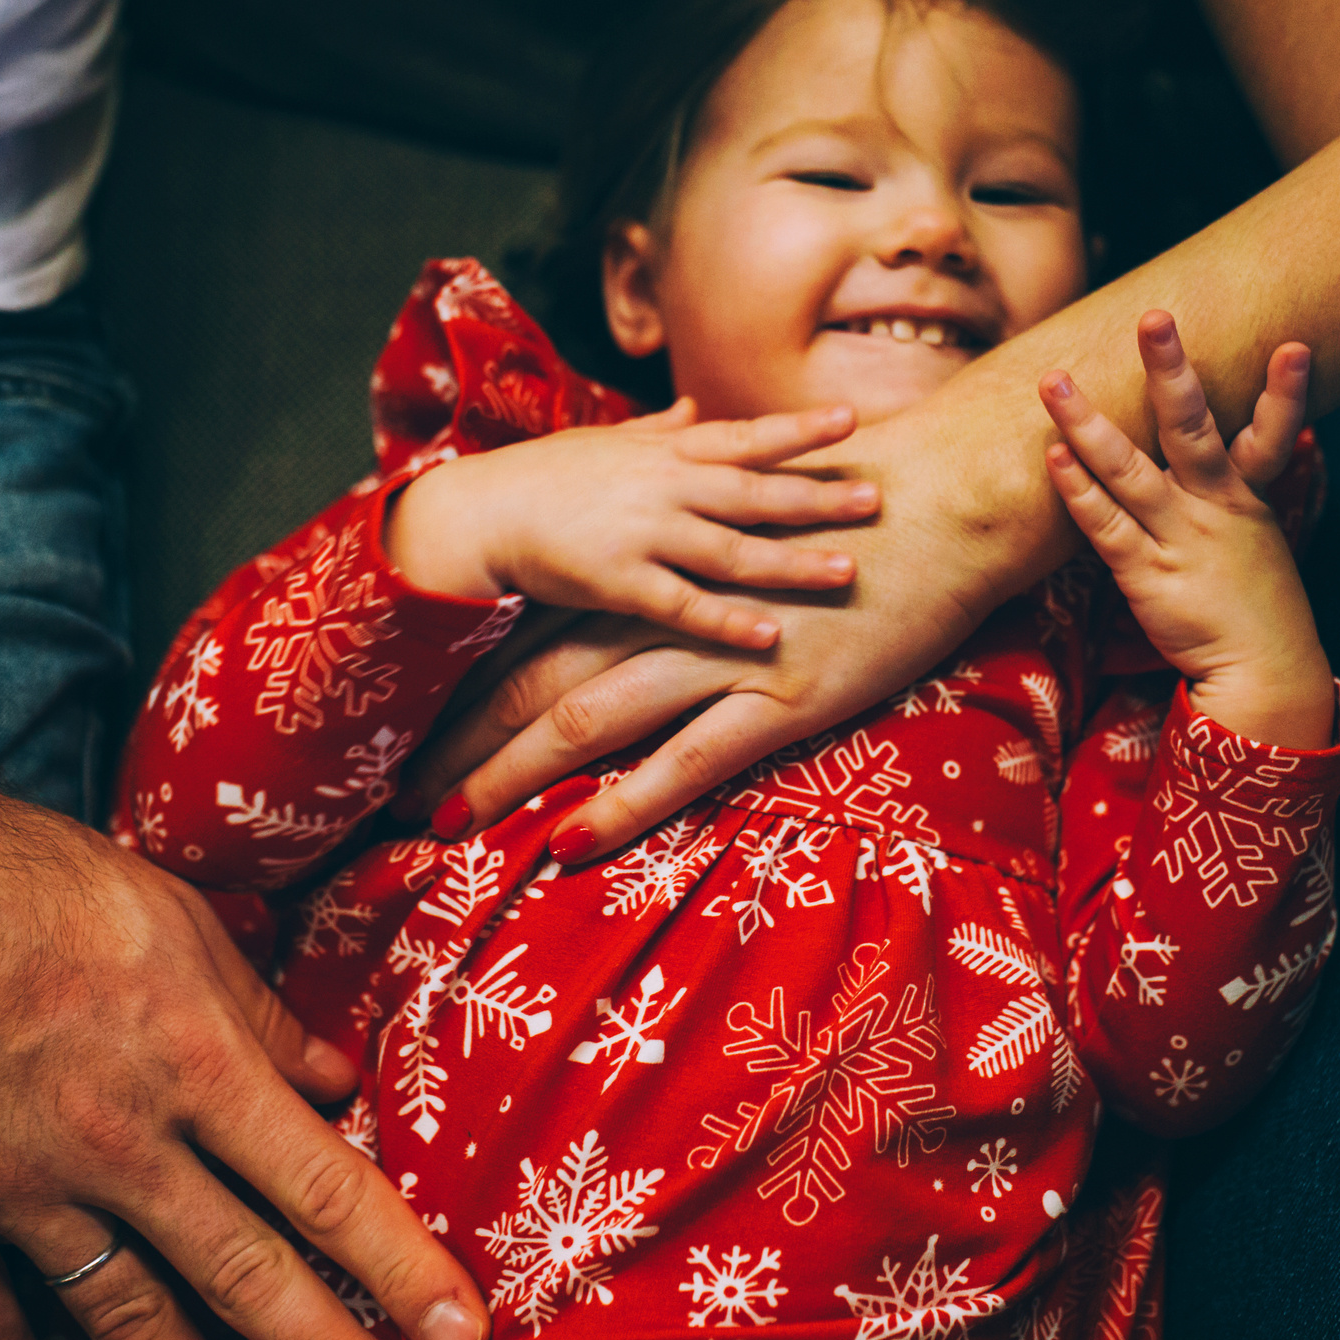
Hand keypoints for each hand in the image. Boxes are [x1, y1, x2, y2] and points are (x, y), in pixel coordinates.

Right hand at [0, 787, 487, 1339]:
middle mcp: (117, 1142)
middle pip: (247, 1279)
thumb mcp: (177, 918)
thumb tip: (336, 1080)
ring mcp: (15, 1187)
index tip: (461, 1330)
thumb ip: (259, 1012)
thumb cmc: (34, 879)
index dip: (400, 1271)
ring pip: (127, 1322)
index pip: (325, 1191)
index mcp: (194, 1062)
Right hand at [388, 398, 878, 649]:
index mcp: (662, 453)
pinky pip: (683, 605)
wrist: (475, 516)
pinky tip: (772, 633)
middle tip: (877, 498)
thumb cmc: (542, 479)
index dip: (798, 431)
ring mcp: (640, 534)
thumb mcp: (604, 444)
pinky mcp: (617, 583)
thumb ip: (658, 430)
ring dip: (791, 561)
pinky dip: (728, 619)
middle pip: (753, 491)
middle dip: (817, 494)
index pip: (743, 437)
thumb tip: (698, 404)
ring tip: (848, 571)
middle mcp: (660, 487)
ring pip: (730, 549)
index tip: (852, 419)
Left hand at [402, 401, 1045, 854]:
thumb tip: (655, 593)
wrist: (941, 497)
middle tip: (398, 793)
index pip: (540, 637)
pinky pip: (684, 761)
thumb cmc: (854, 514)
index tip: (419, 730)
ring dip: (511, 773)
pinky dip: (623, 803)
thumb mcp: (753, 535)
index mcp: (661, 577)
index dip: (472, 687)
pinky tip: (569, 842)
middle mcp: (670, 615)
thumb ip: (697, 565)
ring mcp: (722, 656)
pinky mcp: (780, 696)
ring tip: (448, 822)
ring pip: (589, 720)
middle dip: (464, 739)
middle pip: (539, 679)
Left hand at [1037, 311, 1333, 746]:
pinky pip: (1107, 529)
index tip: (1297, 346)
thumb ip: (1233, 485)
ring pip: (1130, 472)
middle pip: (1192, 429)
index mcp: (1246, 497)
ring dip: (1088, 423)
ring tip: (1055, 380)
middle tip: (1154, 318)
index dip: (1286, 393)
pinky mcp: (1146, 577)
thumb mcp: (1254, 534)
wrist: (1263, 673)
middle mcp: (1214, 510)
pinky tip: (1054, 458)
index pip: (1271, 434)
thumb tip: (1232, 437)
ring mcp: (1180, 542)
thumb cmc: (1253, 599)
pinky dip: (1079, 493)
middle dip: (1172, 371)